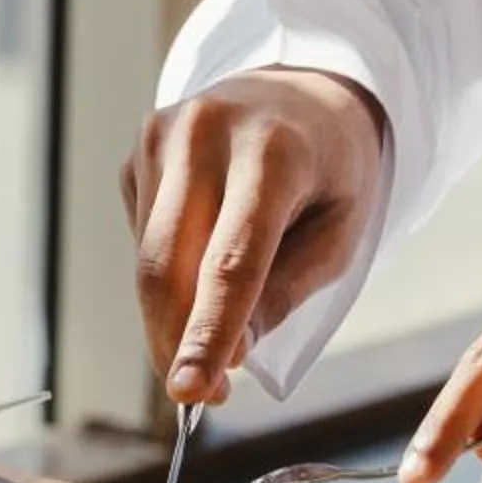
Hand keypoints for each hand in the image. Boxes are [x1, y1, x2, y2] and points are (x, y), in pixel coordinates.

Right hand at [121, 68, 386, 401]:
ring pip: (147, 259)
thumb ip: (286, 293)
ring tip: (213, 337)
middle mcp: (206, 133)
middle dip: (176, 342)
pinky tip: (206, 258)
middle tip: (203, 394)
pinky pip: (142, 235)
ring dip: (171, 316)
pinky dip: (169, 273)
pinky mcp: (140, 148)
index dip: (209, 334)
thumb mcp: (341, 232)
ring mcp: (162, 135)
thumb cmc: (331, 168)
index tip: (191, 393)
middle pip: (168, 266)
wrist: (302, 88)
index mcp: (274, 150)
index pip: (232, 262)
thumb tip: (229, 359)